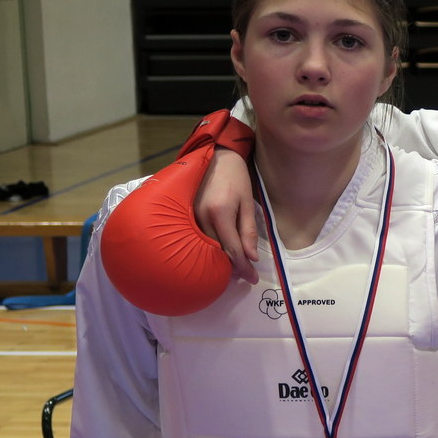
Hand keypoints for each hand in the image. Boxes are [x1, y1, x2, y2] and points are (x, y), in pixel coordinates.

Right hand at [198, 148, 260, 283]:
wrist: (215, 157)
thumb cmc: (236, 178)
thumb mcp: (248, 202)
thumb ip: (248, 230)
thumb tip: (251, 257)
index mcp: (220, 213)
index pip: (232, 249)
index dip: (243, 267)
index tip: (253, 279)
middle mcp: (202, 217)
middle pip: (216, 252)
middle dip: (232, 267)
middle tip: (246, 275)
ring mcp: (190, 217)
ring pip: (205, 248)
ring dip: (220, 259)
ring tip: (235, 267)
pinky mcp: (185, 215)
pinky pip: (198, 238)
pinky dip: (209, 248)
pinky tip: (219, 252)